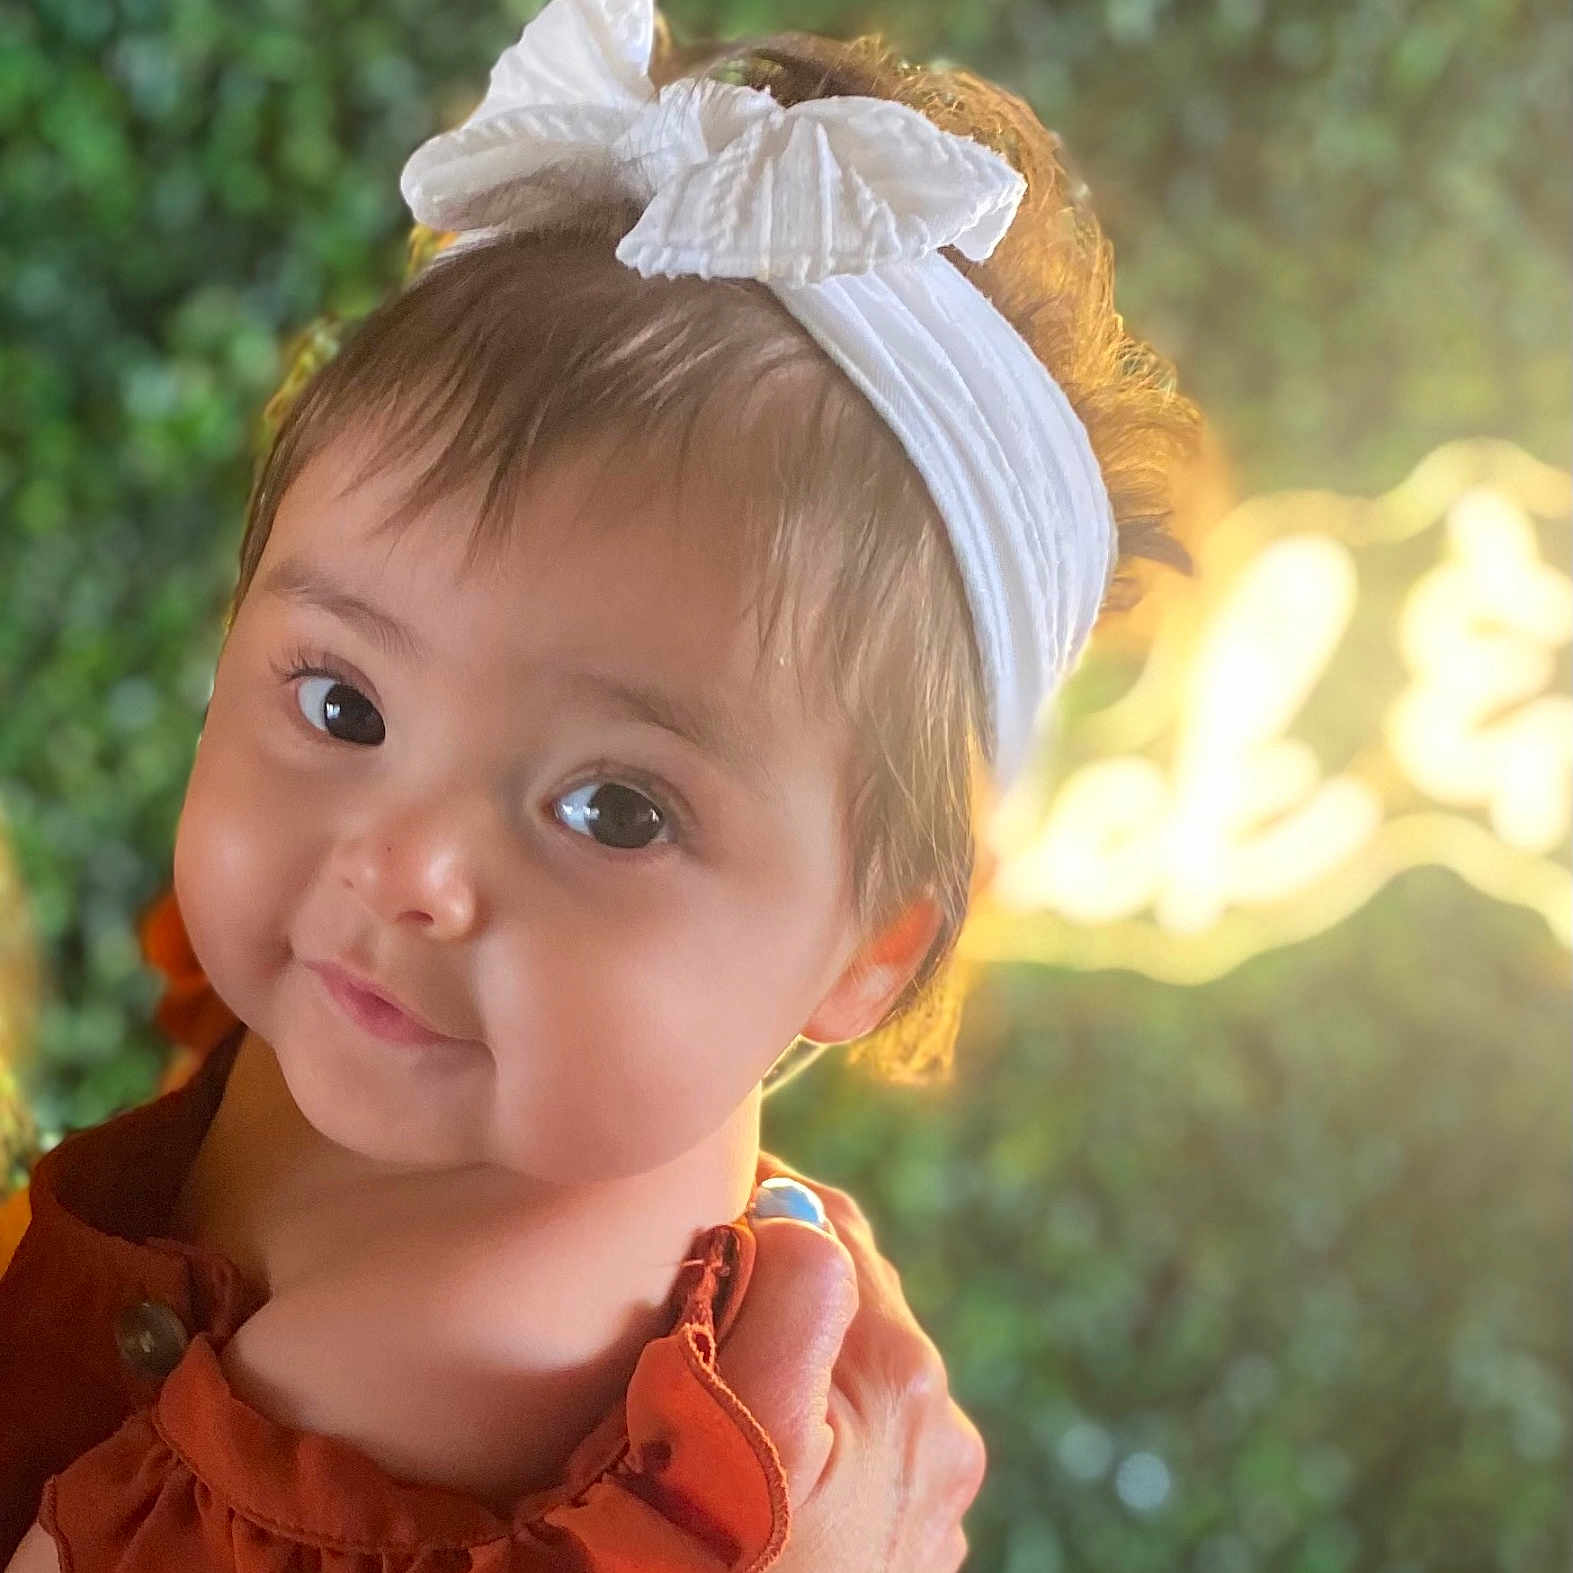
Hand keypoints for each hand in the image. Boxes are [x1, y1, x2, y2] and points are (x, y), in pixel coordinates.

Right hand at [719, 1164, 986, 1571]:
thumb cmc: (701, 1563)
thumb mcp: (730, 1422)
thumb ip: (785, 1295)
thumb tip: (797, 1213)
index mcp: (901, 1375)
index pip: (831, 1227)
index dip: (761, 1194)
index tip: (695, 1190)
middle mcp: (939, 1429)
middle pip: (852, 1294)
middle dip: (782, 1265)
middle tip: (698, 1265)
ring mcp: (928, 1499)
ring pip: (857, 1367)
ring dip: (801, 1342)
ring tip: (724, 1348)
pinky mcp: (902, 1546)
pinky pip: (861, 1441)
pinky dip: (816, 1415)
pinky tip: (764, 1439)